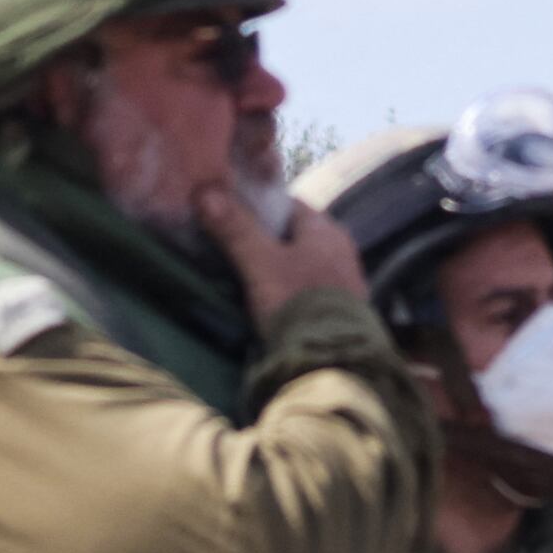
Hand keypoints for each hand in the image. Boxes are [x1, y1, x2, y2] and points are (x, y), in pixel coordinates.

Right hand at [202, 178, 366, 320]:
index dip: (258, 208)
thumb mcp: (260, 263)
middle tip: (237, 250)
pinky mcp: (345, 312)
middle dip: (269, 240)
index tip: (232, 218)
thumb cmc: (296, 300)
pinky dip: (294, 290)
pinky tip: (276, 303)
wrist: (332, 360)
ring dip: (282, 268)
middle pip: (297, 236)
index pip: (288, 205)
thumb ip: (235, 229)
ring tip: (252, 278)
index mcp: (326, 229)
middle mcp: (342, 249)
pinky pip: (312, 289)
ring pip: (305, 264)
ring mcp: (347, 282)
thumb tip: (205, 192)